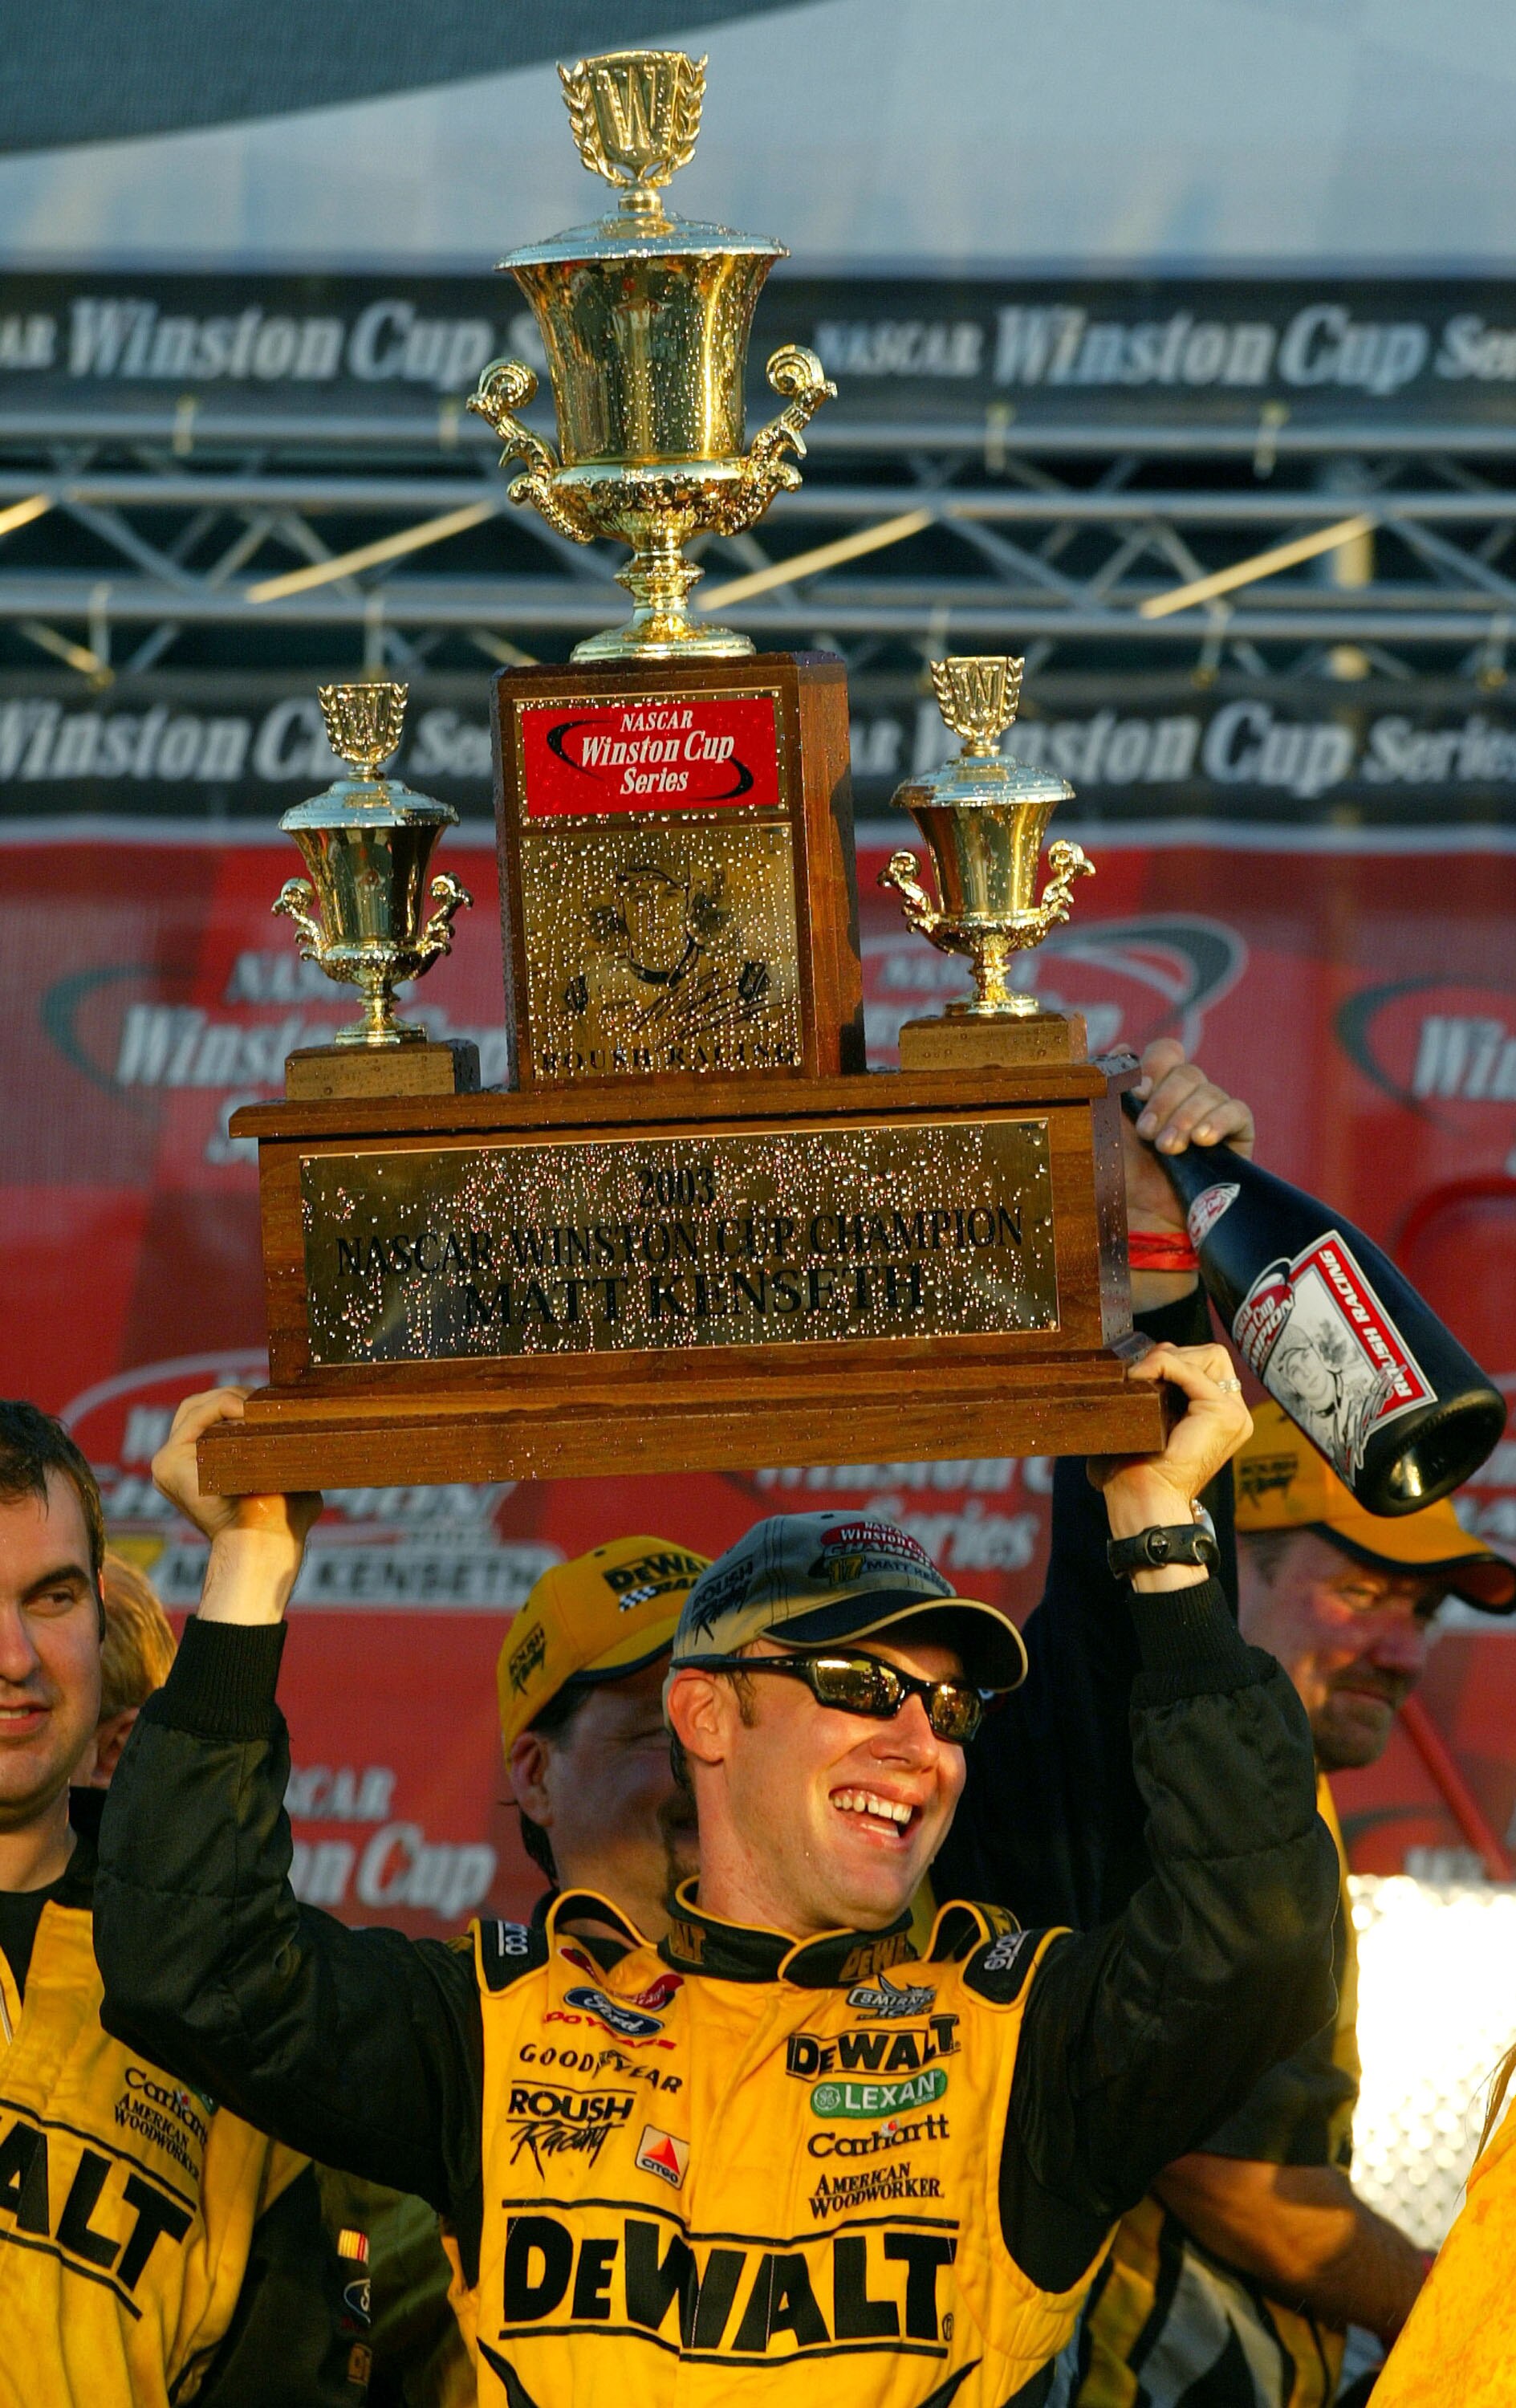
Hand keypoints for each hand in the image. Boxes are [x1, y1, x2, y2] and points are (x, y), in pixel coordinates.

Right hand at [153, 1388, 321, 1549]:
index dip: (238, 1401)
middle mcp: (178, 1463)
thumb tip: (302, 1425)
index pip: (210, 1415)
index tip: (270, 1402)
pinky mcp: (167, 1463)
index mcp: (198, 1465)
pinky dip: (221, 1405)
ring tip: (256, 1407)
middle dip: (233, 1395)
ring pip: (197, 1406)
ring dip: (229, 1398)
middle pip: (200, 1406)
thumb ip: (279, 1448)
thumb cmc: (282, 1516)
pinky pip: (196, 1416)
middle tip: (263, 1401)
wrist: (266, 1540)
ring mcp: (168, 1463)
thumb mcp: (281, 1472)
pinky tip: (245, 1411)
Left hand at [1091, 1343, 1250, 1585]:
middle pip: (1210, 1355)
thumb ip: (1155, 1388)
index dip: (1174, 1359)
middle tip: (1139, 1373)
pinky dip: (1162, 1365)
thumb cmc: (1136, 1468)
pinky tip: (1140, 1378)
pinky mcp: (1224, 1413)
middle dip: (1172, 1355)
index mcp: (1218, 1415)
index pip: (1205, 1364)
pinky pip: (1191, 1368)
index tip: (1141, 1373)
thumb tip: (1140, 1361)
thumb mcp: (1147, 1420)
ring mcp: (1234, 1413)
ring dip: (1166, 1359)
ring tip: (1138, 1377)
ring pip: (1207, 1355)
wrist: (1144, 1499)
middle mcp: (1233, 1413)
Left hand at [1124, 1037, 1254, 1232]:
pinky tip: (1203, 1140)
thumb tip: (1120, 1048)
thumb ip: (1105, 1090)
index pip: (1166, 1053)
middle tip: (1147, 1133)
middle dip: (1164, 1099)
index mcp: (1153, 1090)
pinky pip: (1238, 1112)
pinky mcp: (1237, 1137)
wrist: (1143, 1225)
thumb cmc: (1118, 1180)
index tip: (1137, 1092)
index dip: (1153, 1065)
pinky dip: (1220, 1120)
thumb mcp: (1101, 1131)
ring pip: (1209, 1090)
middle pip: (1186, 1070)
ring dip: (1185, 1116)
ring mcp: (1211, 1116)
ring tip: (1169, 1149)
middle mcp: (1183, 1099)